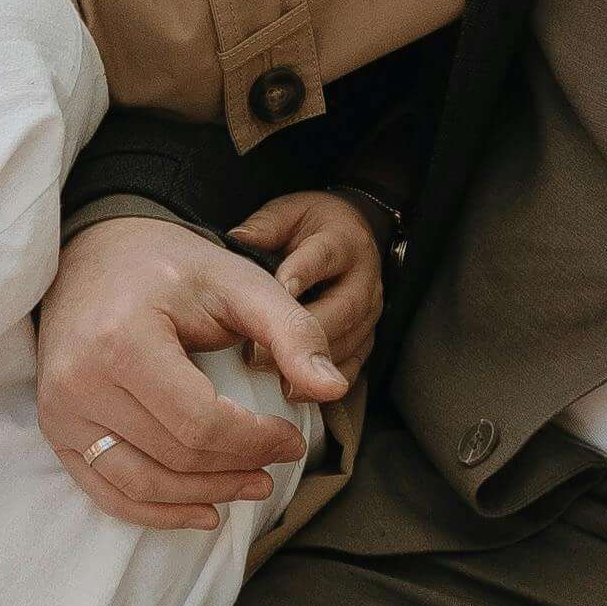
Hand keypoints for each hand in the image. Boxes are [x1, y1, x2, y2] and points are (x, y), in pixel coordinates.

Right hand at [42, 210, 334, 529]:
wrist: (94, 251)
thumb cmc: (170, 266)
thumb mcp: (237, 282)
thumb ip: (291, 331)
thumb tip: (333, 388)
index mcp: (123, 341)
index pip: (200, 423)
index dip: (256, 442)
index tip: (294, 438)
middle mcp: (80, 382)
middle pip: (175, 457)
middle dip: (238, 468)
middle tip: (279, 465)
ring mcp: (60, 411)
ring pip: (143, 485)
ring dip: (205, 495)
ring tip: (253, 486)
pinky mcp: (55, 428)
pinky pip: (107, 490)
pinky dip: (157, 512)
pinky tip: (203, 511)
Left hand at [228, 188, 388, 378]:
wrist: (349, 239)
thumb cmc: (309, 228)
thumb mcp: (287, 214)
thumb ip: (264, 226)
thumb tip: (237, 238)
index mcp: (343, 242)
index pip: (323, 257)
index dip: (298, 275)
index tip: (274, 293)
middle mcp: (363, 279)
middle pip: (341, 309)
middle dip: (302, 333)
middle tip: (258, 351)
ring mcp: (369, 313)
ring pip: (349, 342)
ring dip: (311, 363)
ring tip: (273, 377)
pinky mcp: (366, 339)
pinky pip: (353, 366)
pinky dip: (325, 382)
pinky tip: (298, 392)